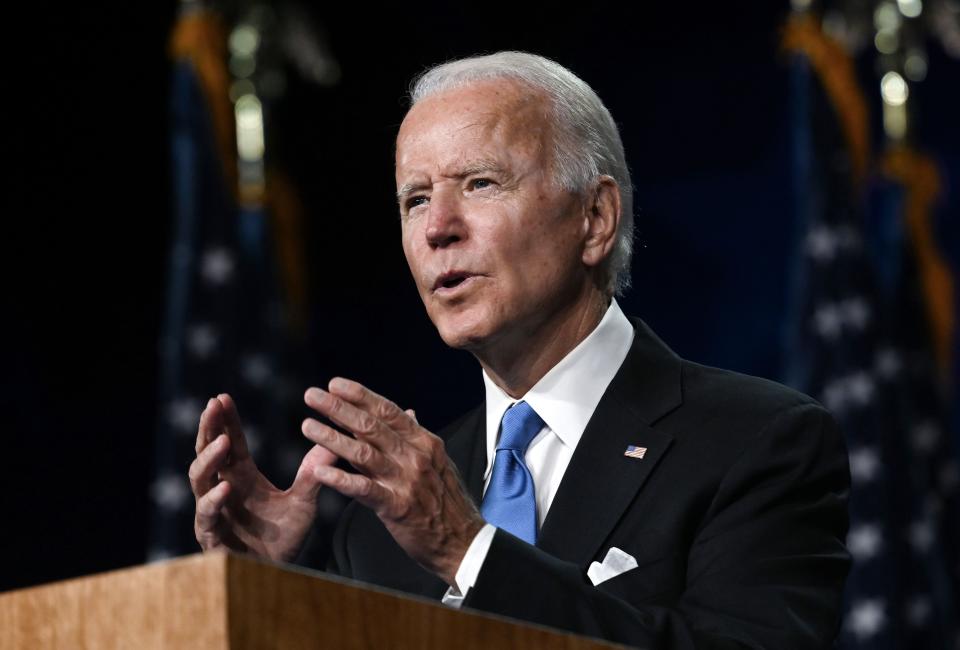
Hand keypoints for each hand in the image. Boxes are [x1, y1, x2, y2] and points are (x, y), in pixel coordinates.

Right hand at [189, 393, 336, 561]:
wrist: (279, 574)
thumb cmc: (285, 536)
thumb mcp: (304, 502)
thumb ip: (313, 474)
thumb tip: (333, 444)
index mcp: (242, 477)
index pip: (230, 442)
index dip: (226, 420)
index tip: (223, 397)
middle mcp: (223, 488)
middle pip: (208, 451)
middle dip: (209, 427)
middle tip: (214, 404)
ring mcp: (213, 511)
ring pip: (200, 479)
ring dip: (210, 458)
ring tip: (223, 440)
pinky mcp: (211, 535)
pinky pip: (206, 515)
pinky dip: (214, 501)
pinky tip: (225, 489)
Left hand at [302, 378, 484, 585]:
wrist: (463, 540)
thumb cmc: (447, 501)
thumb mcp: (437, 461)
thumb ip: (415, 437)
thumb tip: (407, 412)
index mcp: (424, 442)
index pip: (388, 411)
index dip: (360, 396)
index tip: (335, 384)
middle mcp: (415, 456)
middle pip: (371, 426)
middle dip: (338, 408)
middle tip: (312, 395)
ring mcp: (406, 481)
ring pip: (363, 453)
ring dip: (332, 438)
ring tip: (308, 426)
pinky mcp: (396, 506)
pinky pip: (364, 489)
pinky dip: (340, 479)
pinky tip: (319, 470)